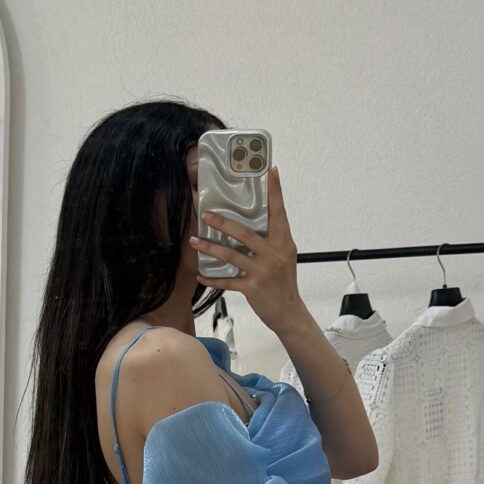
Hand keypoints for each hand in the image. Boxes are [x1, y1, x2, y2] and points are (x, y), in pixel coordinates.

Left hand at [187, 166, 301, 338]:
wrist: (289, 312)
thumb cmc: (284, 282)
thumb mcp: (284, 256)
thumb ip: (271, 240)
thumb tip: (251, 224)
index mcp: (283, 242)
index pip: (279, 212)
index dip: (275, 192)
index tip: (271, 171)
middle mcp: (274, 253)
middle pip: (245, 233)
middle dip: (223, 223)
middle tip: (205, 215)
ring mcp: (262, 271)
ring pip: (231, 255)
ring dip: (210, 248)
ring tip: (194, 242)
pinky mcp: (252, 288)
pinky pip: (228, 281)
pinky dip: (213, 279)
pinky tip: (201, 275)